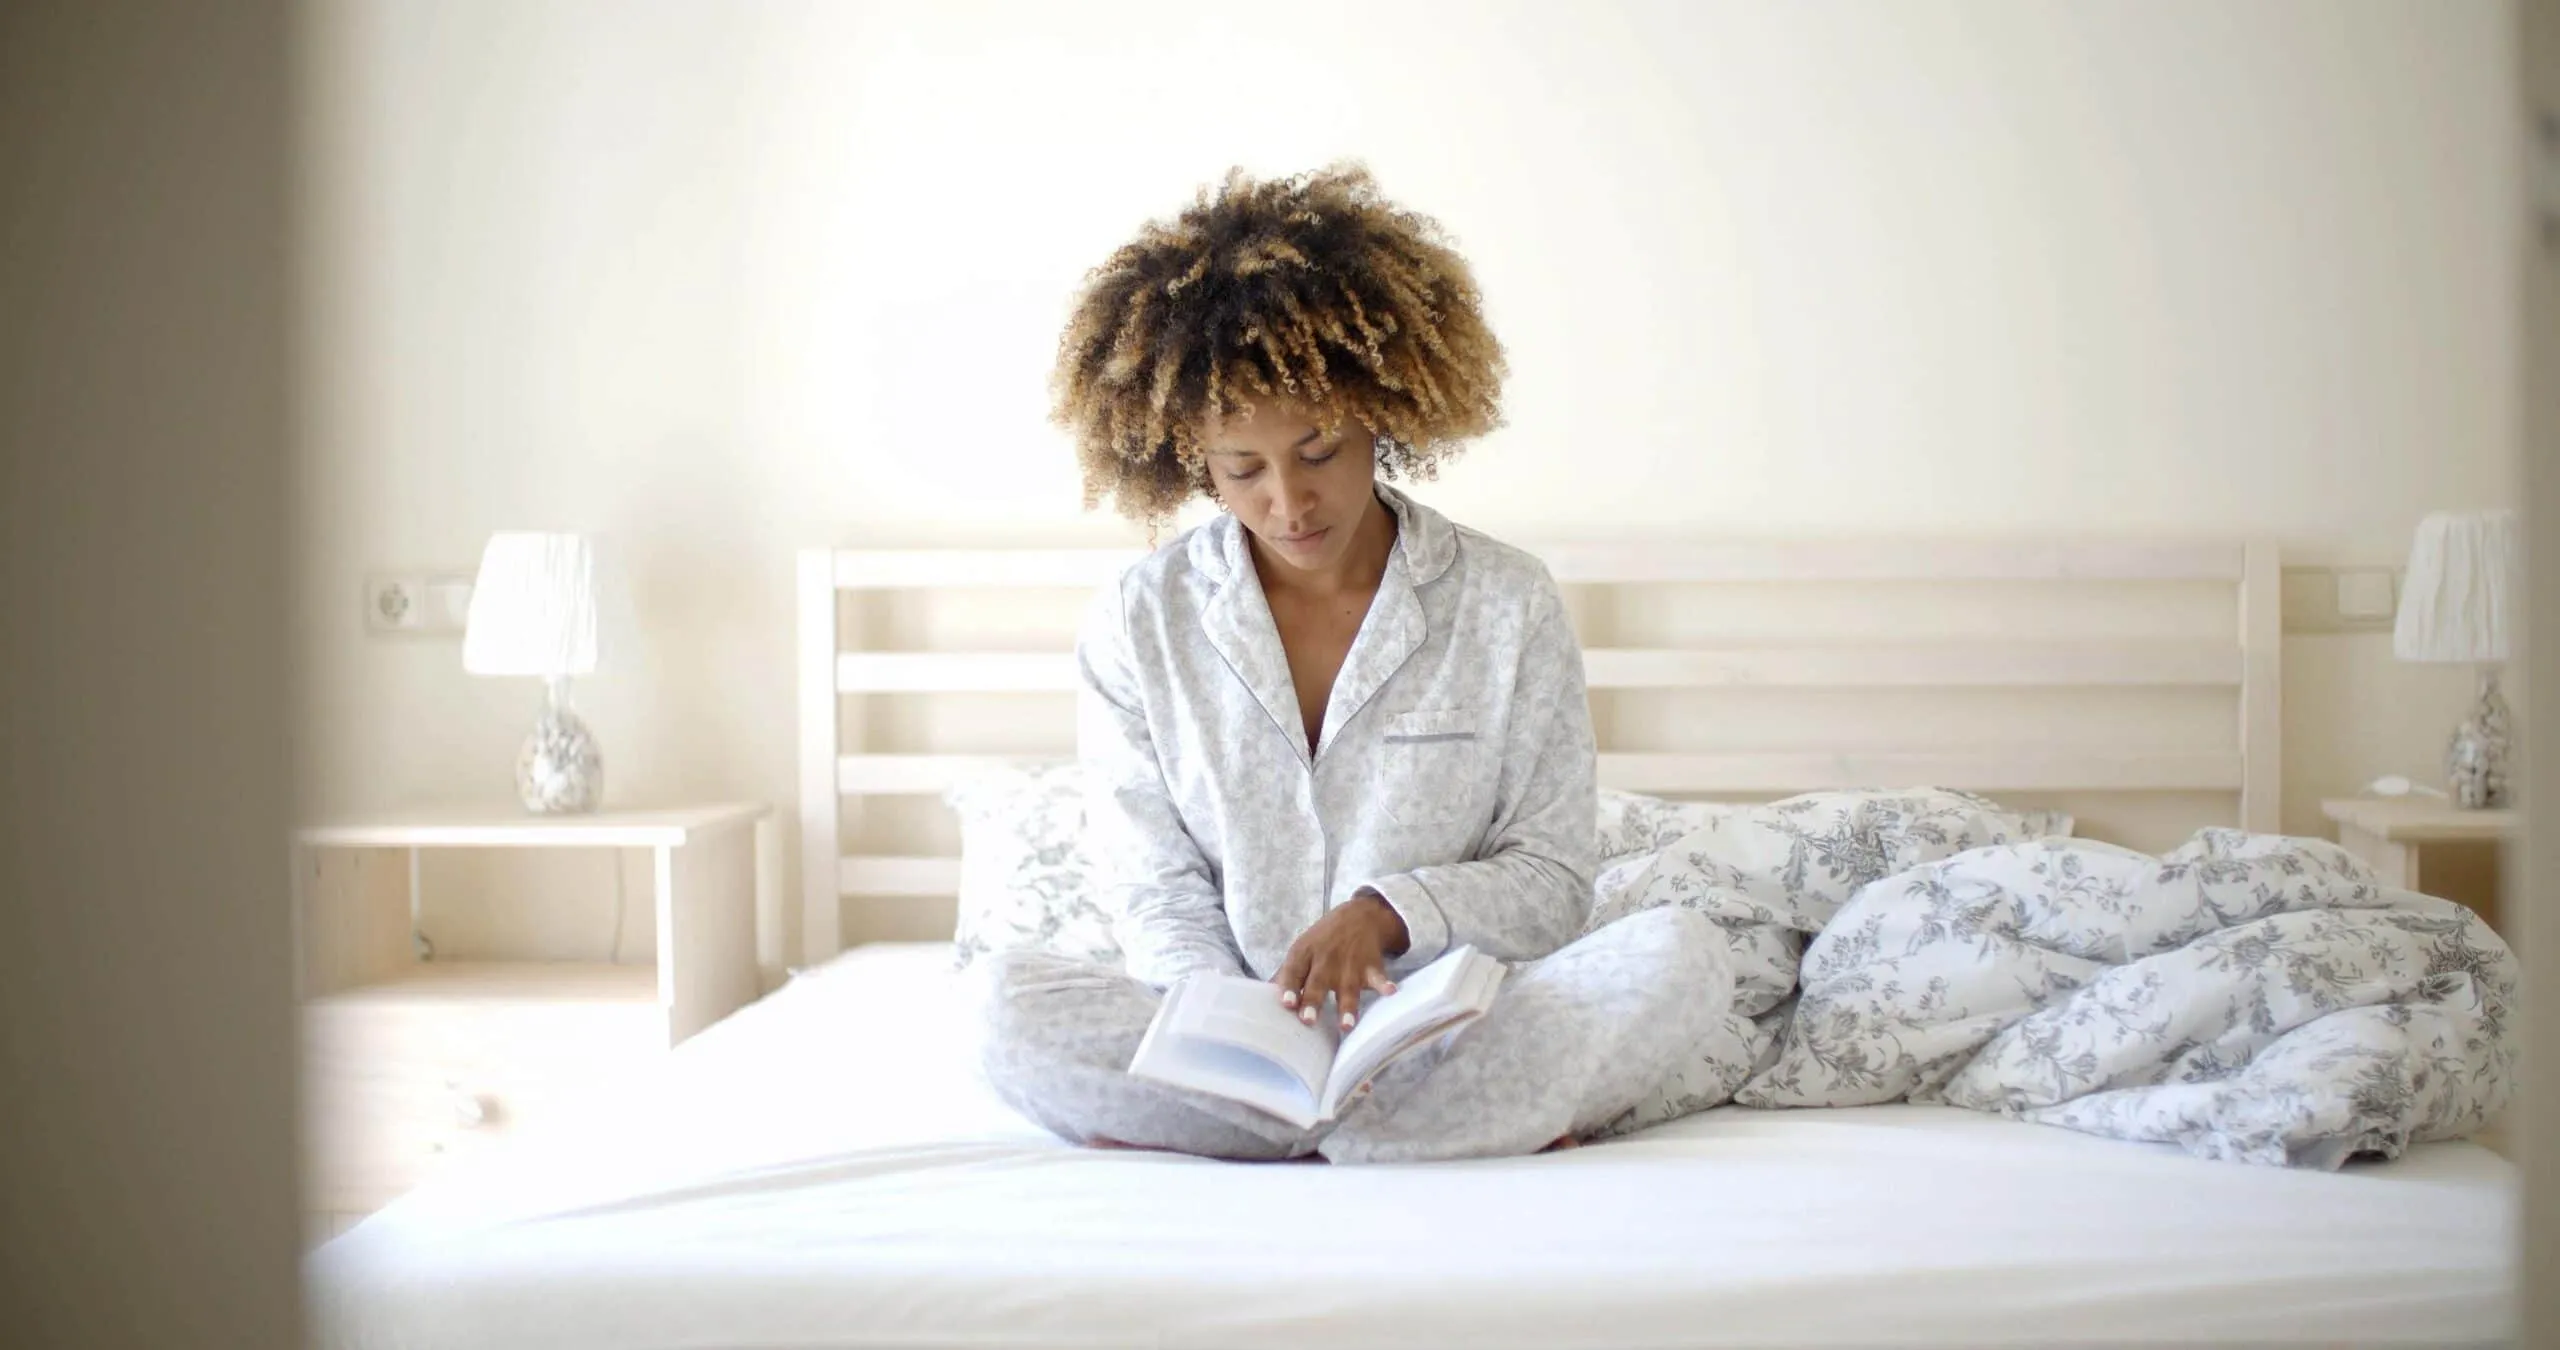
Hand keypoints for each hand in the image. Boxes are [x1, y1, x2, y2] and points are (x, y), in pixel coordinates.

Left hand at [1275, 891, 1410, 1029]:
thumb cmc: (1324, 939)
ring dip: (1348, 1006)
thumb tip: (1260, 997)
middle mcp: (1326, 960)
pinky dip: (1385, 984)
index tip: (1285, 1003)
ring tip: (1346, 1025)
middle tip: (1307, 1020)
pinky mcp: (1371, 966)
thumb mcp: (1302, 950)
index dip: (1288, 987)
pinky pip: (1378, 977)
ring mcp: (1350, 964)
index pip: (1293, 972)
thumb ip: (1286, 975)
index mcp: (1304, 954)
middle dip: (1312, 1001)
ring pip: (1348, 988)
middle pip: (1318, 983)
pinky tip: (1390, 992)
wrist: (1360, 914)